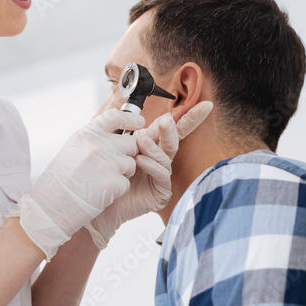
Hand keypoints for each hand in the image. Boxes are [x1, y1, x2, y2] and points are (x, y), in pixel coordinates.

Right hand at [8, 108, 144, 260]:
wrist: (50, 207)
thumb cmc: (58, 182)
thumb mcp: (72, 151)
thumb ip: (93, 142)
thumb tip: (115, 139)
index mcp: (86, 135)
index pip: (115, 117)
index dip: (130, 119)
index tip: (139, 122)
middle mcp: (98, 145)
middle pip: (130, 143)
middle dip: (127, 155)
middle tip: (111, 168)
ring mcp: (107, 163)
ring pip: (131, 164)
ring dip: (122, 174)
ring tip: (100, 182)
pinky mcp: (113, 182)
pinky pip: (126, 183)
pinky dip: (116, 190)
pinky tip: (99, 193)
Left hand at [84, 101, 212, 248]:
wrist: (100, 201)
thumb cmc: (108, 173)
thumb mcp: (119, 147)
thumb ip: (133, 133)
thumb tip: (146, 121)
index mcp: (152, 145)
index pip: (173, 128)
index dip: (189, 117)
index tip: (205, 105)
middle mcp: (159, 160)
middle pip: (175, 140)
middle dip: (175, 128)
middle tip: (166, 121)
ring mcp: (161, 176)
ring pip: (166, 157)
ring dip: (154, 148)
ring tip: (141, 142)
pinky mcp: (161, 192)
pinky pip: (161, 175)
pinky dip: (151, 166)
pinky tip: (140, 161)